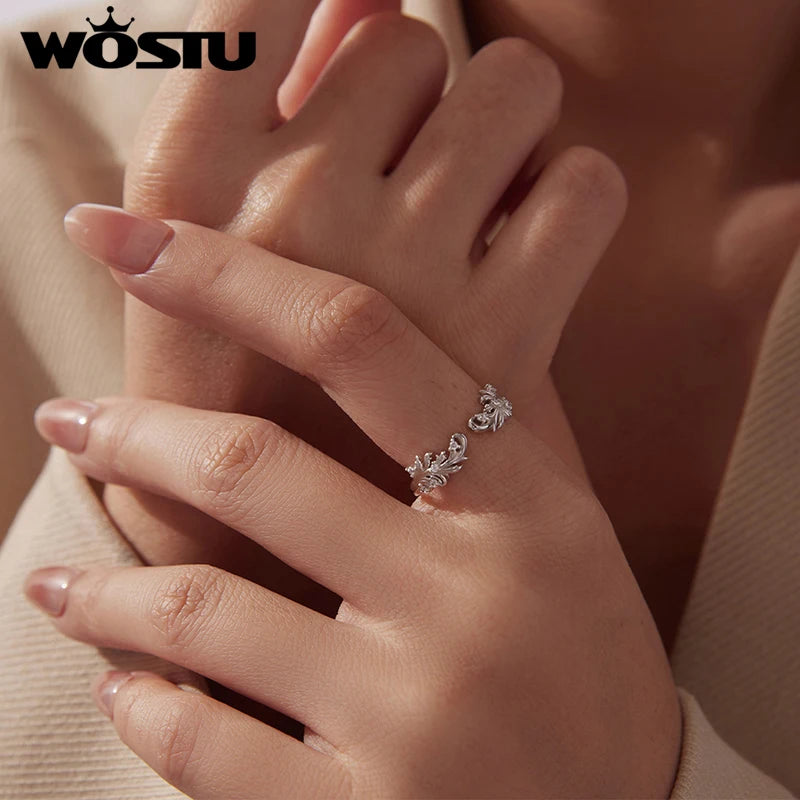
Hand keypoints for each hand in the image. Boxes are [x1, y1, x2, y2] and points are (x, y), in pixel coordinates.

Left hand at [29, 216, 680, 797]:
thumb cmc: (588, 675)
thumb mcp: (572, 539)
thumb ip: (498, 434)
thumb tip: (411, 321)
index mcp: (525, 510)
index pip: (361, 343)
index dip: (231, 274)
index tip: (132, 240)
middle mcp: (471, 604)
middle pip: (254, 467)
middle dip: (133, 433)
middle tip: (70, 418)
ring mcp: (415, 722)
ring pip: (202, 616)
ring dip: (105, 594)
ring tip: (57, 587)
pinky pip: (204, 749)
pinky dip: (145, 708)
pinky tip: (131, 687)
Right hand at [108, 0, 620, 602]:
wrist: (272, 549)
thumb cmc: (235, 385)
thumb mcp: (206, 246)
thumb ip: (274, 105)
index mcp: (190, 180)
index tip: (342, 22)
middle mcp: (294, 209)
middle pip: (405, 39)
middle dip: (414, 90)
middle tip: (401, 164)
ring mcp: (401, 272)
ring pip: (511, 88)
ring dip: (499, 128)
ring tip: (466, 199)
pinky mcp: (500, 337)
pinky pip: (582, 188)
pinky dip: (568, 200)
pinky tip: (522, 248)